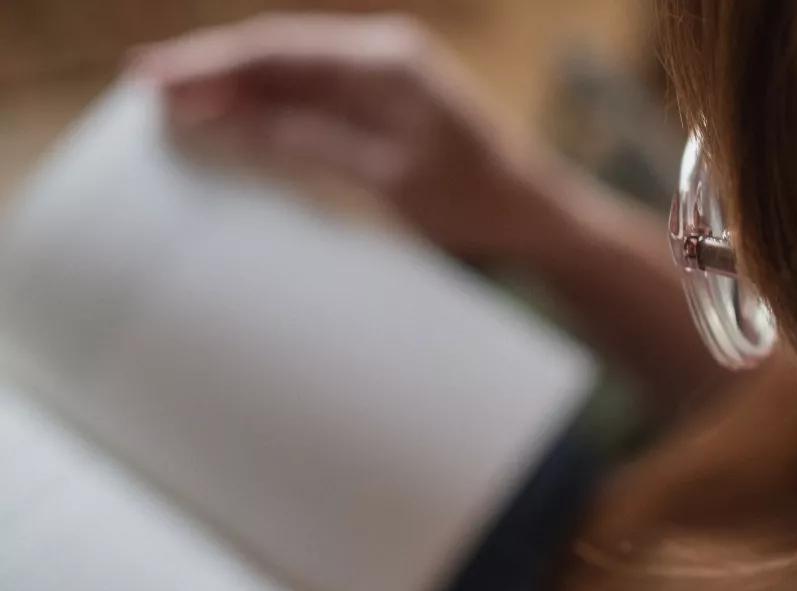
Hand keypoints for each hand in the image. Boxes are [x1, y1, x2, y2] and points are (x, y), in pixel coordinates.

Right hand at [132, 14, 557, 260]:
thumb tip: (237, 124)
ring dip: (239, 92)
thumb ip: (313, 144)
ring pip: (294, 77)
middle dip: (214, 72)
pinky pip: (318, 102)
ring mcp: (385, 81)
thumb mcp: (388, 178)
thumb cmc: (475, 201)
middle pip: (279, 56)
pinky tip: (239, 123)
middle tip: (148, 88)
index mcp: (384, 62)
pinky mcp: (388, 109)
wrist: (533, 217)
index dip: (214, 65)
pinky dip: (276, 113)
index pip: (280, 51)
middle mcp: (381, 58)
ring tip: (177, 106)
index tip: (159, 80)